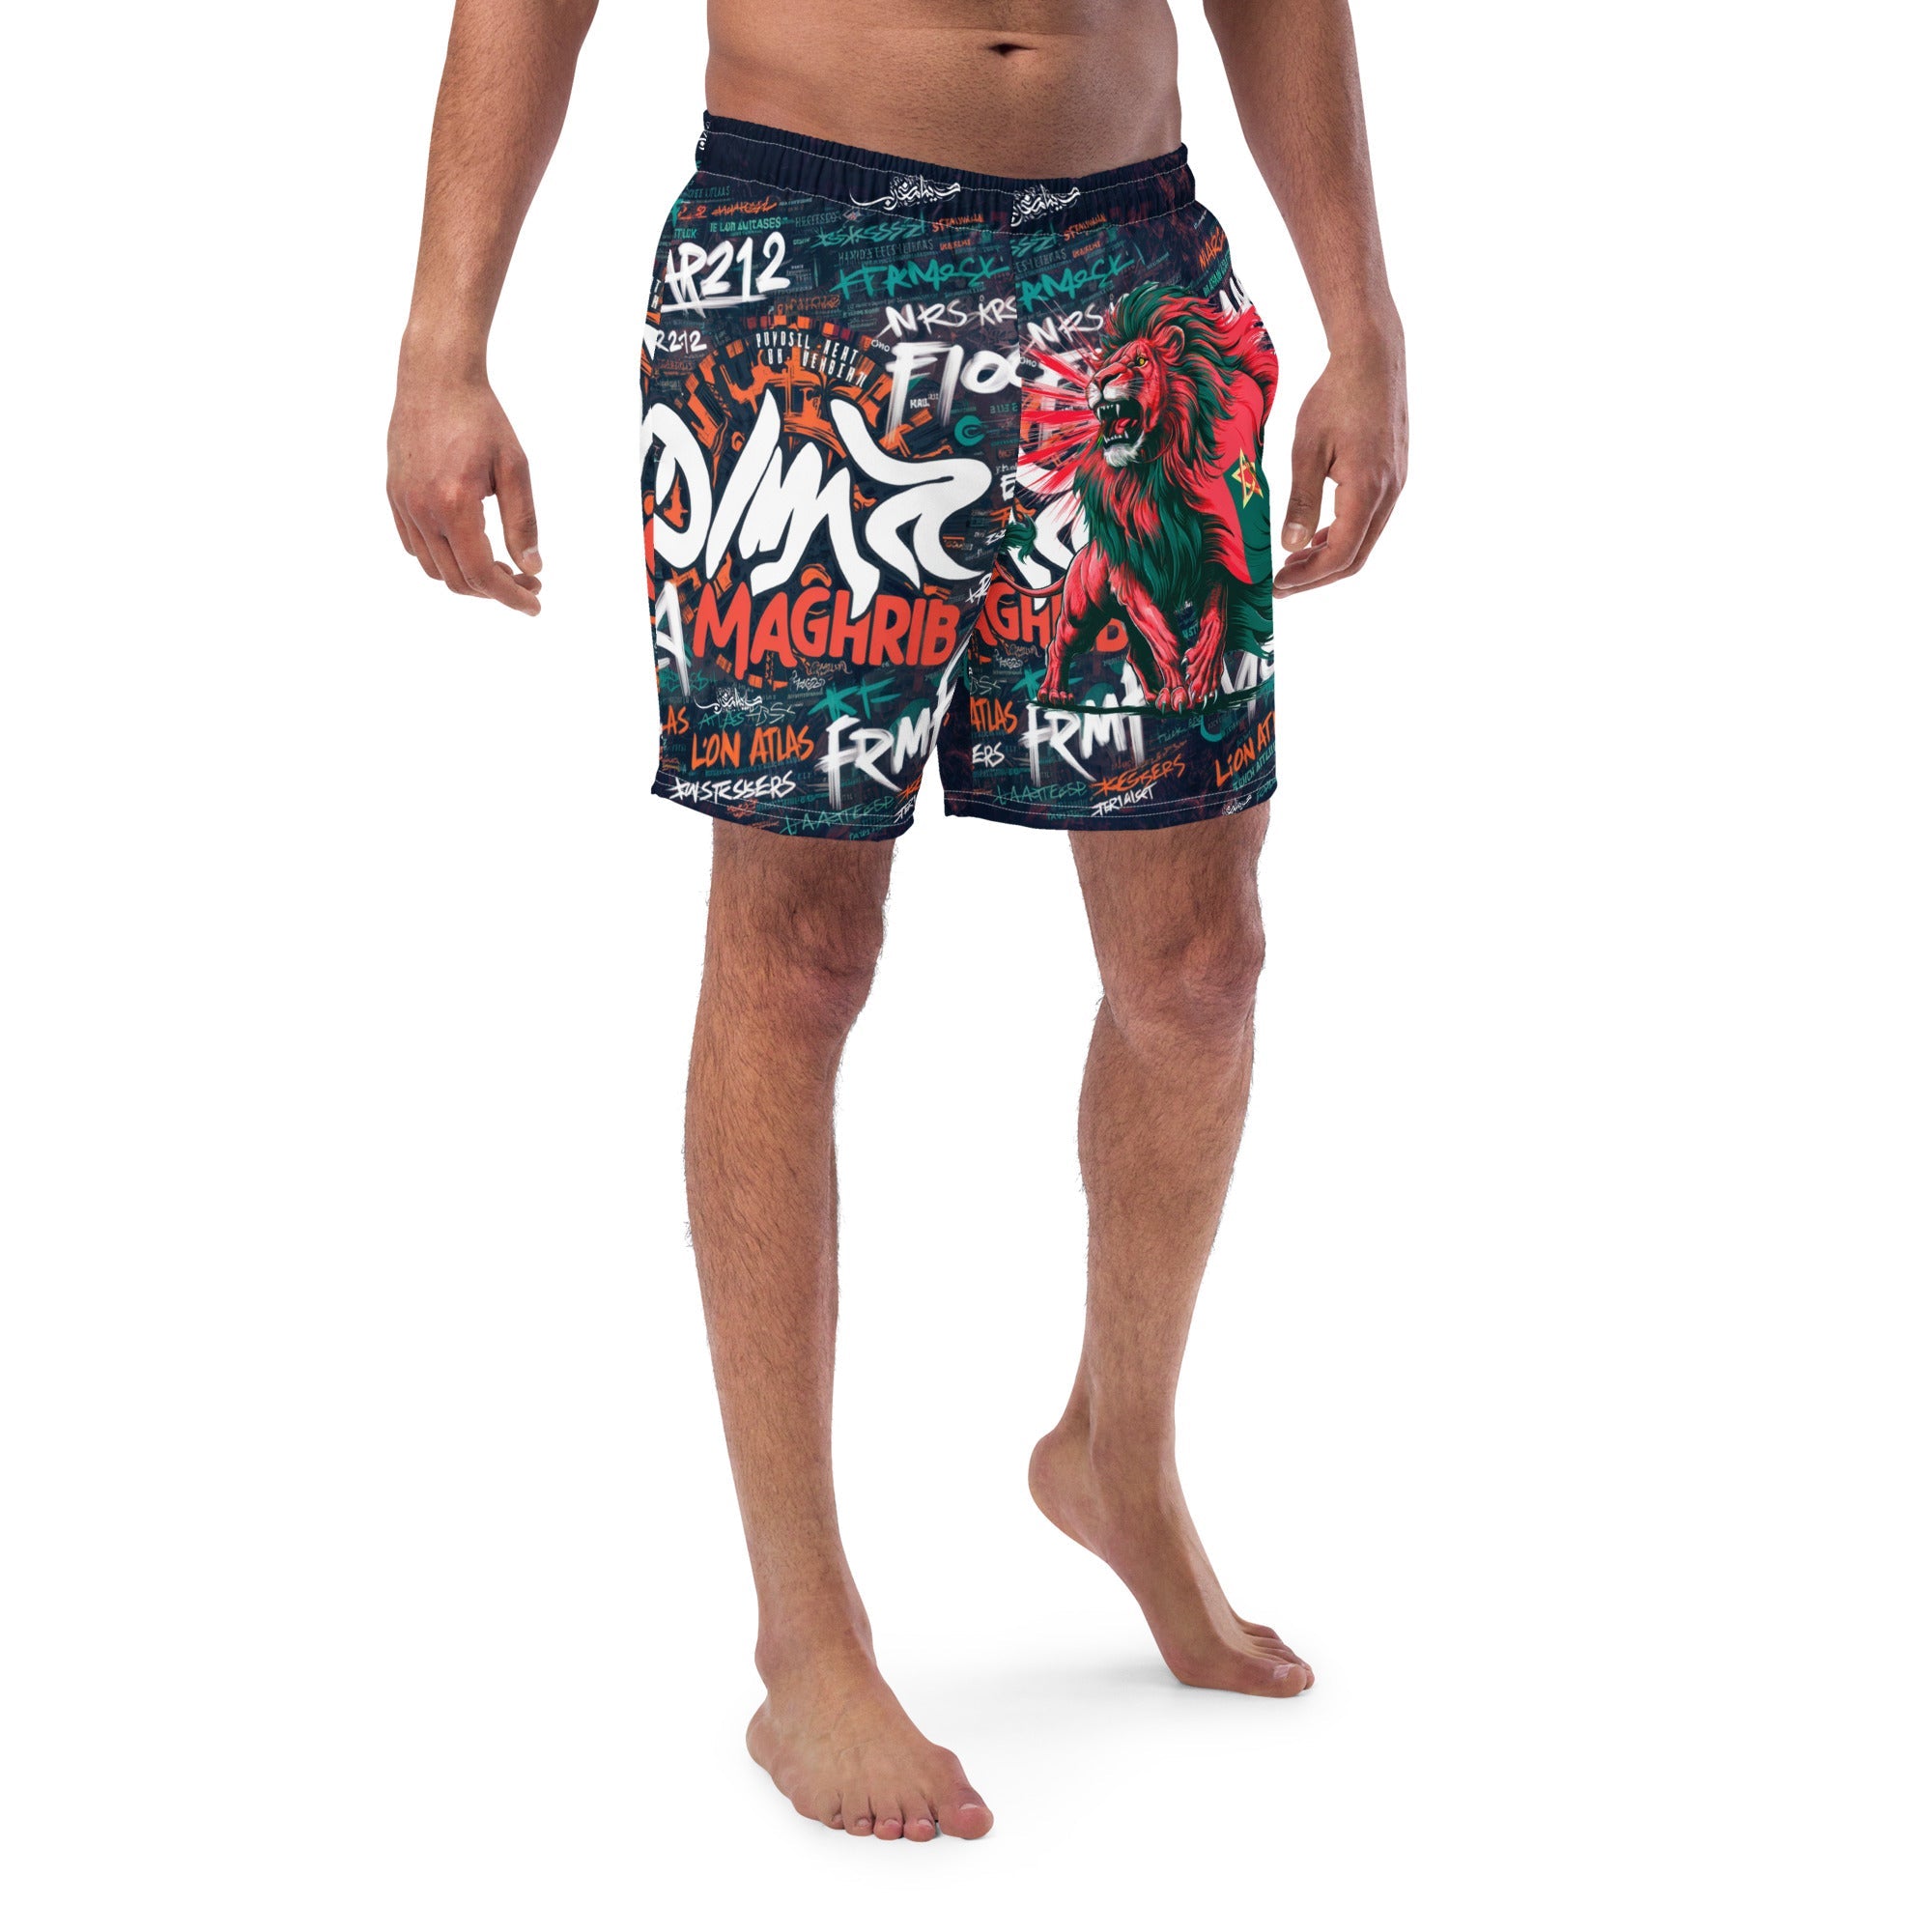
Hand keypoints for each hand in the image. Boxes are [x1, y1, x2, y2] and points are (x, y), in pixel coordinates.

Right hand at [387, 369, 542, 614]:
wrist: (435, 377)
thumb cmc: (481, 418)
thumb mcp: (515, 468)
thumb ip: (523, 522)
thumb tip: (533, 568)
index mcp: (454, 503)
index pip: (482, 574)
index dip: (511, 597)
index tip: (535, 603)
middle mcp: (421, 509)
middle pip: (458, 580)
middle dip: (495, 591)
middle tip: (527, 581)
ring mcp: (402, 504)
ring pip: (434, 569)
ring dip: (469, 578)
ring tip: (501, 566)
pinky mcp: (394, 496)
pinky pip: (415, 548)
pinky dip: (443, 560)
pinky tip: (469, 547)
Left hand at [1274, 335, 1407, 596]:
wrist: (1373, 358)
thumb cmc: (1336, 396)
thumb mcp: (1307, 449)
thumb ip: (1301, 501)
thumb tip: (1292, 547)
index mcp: (1368, 489)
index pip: (1341, 554)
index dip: (1310, 577)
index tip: (1279, 585)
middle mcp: (1389, 493)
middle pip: (1356, 556)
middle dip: (1318, 576)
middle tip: (1282, 585)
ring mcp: (1396, 485)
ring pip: (1364, 540)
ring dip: (1329, 558)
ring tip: (1293, 564)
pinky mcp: (1394, 476)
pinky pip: (1369, 520)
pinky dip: (1342, 535)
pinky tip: (1316, 536)